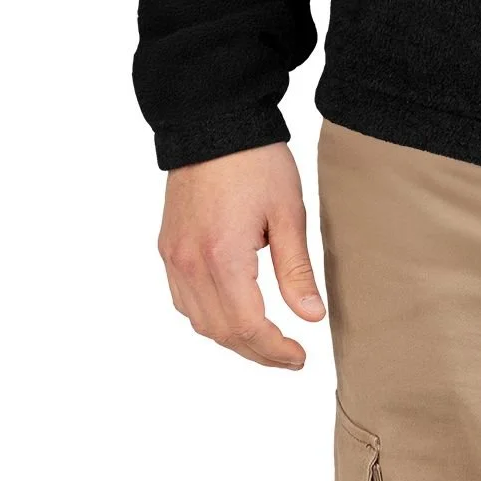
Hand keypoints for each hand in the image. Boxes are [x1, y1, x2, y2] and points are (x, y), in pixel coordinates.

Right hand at [157, 141, 325, 368]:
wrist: (214, 122)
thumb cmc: (256, 161)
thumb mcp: (288, 212)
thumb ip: (296, 270)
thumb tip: (312, 317)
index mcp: (223, 257)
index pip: (247, 326)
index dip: (275, 350)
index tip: (300, 357)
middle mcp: (190, 263)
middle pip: (221, 331)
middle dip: (257, 351)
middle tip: (289, 356)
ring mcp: (174, 256)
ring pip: (199, 321)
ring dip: (232, 337)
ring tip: (266, 338)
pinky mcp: (168, 247)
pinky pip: (184, 299)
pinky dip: (209, 316)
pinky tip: (233, 312)